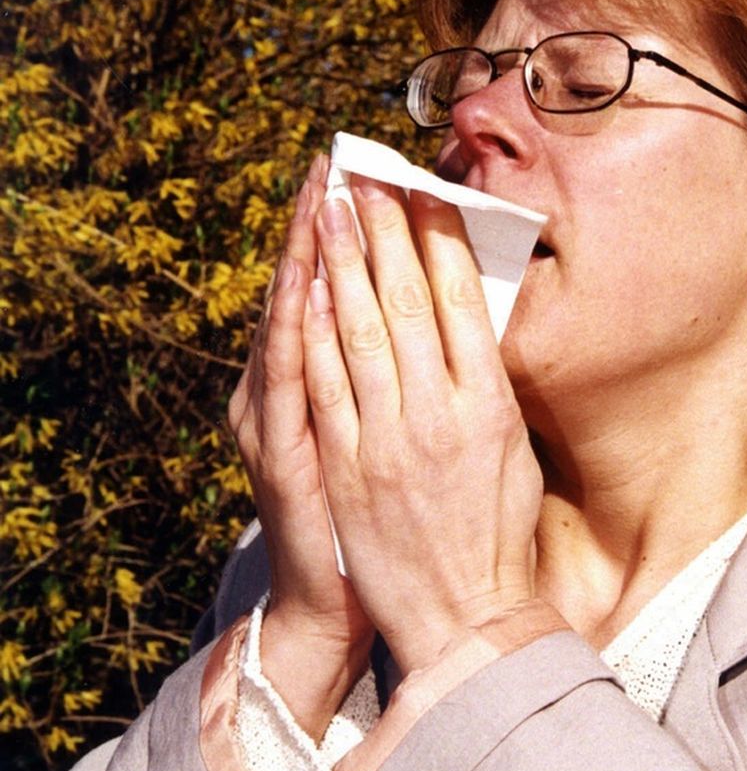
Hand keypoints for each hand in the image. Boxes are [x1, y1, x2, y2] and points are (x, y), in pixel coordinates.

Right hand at [228, 156, 373, 736]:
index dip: (336, 238)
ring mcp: (292, 429)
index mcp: (316, 394)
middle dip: (323, 229)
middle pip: (307, 297)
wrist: (387, 608)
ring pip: (297, 328)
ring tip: (321, 199)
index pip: (327, 297)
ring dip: (311, 261)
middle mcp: (291, 402)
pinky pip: (301, 386)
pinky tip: (307, 286)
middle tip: (334, 163)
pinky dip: (303, 333)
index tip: (351, 180)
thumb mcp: (387, 448)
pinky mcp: (302, 460)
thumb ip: (394, 384)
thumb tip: (430, 315)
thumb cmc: (402, 527)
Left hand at [302, 177, 542, 674]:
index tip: (423, 193)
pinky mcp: (346, 466)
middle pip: (406, 302)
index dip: (438, 238)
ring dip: (341, 263)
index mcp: (491, 405)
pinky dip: (312, 330)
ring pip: (359, 331)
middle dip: (382, 231)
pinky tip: (304, 288)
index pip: (462, 301)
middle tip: (365, 177)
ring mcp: (388, 439)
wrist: (465, 619)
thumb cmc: (498, 536)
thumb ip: (491, 388)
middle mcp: (441, 412)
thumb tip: (473, 324)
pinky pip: (325, 385)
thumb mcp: (515, 454)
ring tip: (330, 209)